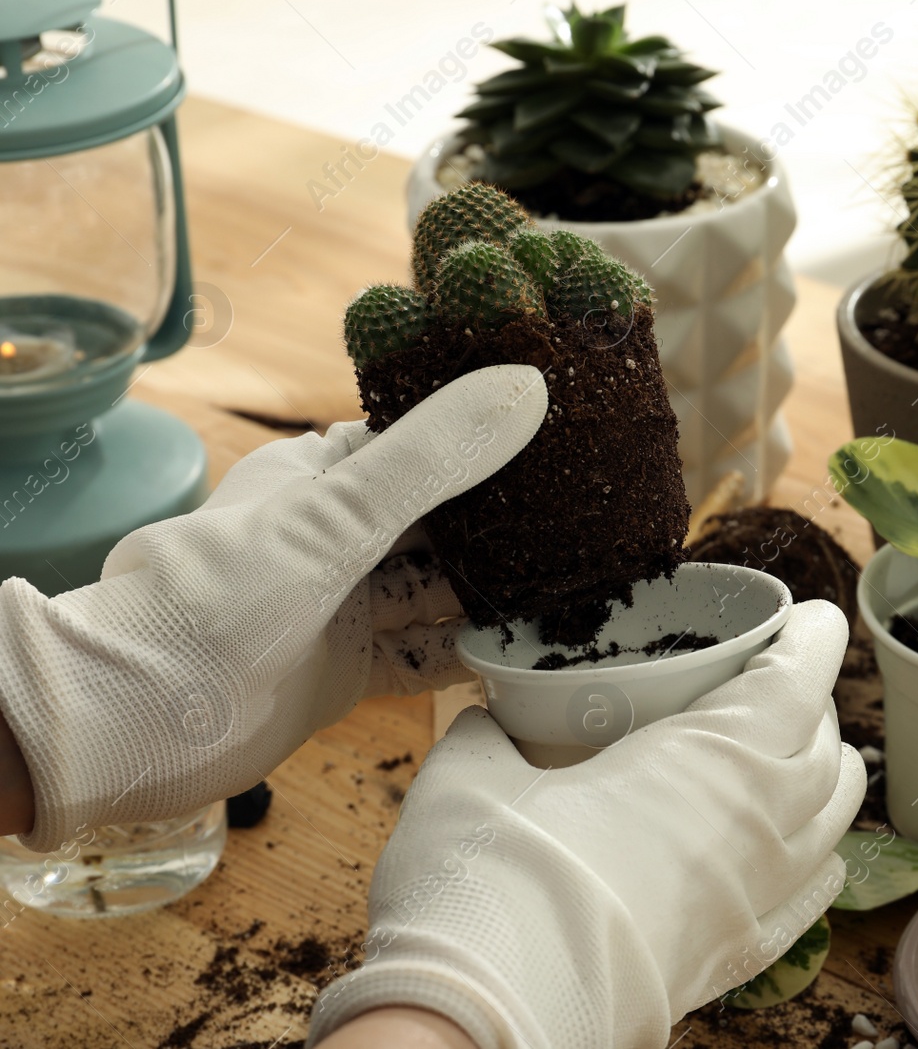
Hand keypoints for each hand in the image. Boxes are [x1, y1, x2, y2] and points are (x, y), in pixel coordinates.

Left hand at [0, 365, 547, 850]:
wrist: (129, 724)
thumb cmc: (211, 602)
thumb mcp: (335, 518)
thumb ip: (432, 459)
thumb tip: (526, 386)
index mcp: (323, 479)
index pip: (422, 442)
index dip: (489, 437)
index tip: (565, 432)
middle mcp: (336, 540)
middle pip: (441, 521)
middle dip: (505, 521)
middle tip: (596, 515)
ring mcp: (342, 608)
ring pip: (439, 590)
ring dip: (497, 590)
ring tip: (582, 581)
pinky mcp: (345, 672)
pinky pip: (425, 656)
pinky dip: (472, 654)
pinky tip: (529, 650)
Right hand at [307, 601, 865, 1048]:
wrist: (492, 1017)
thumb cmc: (489, 880)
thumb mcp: (469, 778)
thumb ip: (485, 736)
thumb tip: (481, 720)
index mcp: (711, 757)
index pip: (798, 680)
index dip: (812, 640)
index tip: (810, 620)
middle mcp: (758, 822)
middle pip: (825, 748)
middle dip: (811, 707)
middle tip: (776, 686)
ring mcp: (759, 896)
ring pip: (835, 820)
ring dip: (828, 777)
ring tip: (804, 755)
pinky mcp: (741, 958)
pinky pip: (812, 899)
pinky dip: (819, 862)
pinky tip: (808, 854)